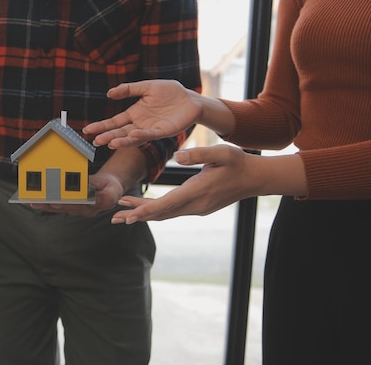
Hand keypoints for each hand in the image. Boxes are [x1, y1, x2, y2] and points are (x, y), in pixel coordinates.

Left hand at [29, 171, 123, 216]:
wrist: (111, 188)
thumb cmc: (111, 188)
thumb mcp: (112, 191)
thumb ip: (102, 195)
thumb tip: (89, 193)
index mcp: (92, 207)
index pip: (76, 206)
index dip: (64, 203)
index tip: (54, 201)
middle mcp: (81, 210)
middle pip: (62, 208)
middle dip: (48, 204)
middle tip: (35, 201)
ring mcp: (75, 208)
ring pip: (57, 207)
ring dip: (43, 204)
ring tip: (30, 200)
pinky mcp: (70, 204)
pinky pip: (56, 204)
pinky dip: (45, 202)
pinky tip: (34, 200)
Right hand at [83, 80, 201, 147]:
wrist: (190, 99)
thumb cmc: (170, 92)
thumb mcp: (146, 87)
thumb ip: (128, 89)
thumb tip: (109, 93)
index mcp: (134, 114)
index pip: (114, 122)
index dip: (101, 126)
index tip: (87, 130)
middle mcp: (139, 124)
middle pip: (120, 132)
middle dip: (107, 136)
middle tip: (95, 141)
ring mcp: (150, 129)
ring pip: (133, 137)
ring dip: (122, 140)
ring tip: (110, 143)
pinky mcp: (163, 131)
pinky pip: (150, 134)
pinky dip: (141, 135)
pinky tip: (132, 134)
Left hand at [110, 145, 260, 222]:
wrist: (256, 179)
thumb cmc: (239, 163)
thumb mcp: (221, 152)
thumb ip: (199, 153)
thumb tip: (178, 155)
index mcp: (197, 191)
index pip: (166, 205)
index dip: (145, 210)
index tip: (128, 215)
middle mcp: (195, 205)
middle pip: (161, 213)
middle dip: (137, 215)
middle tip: (115, 217)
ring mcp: (197, 209)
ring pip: (166, 214)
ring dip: (145, 215)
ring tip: (124, 216)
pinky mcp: (199, 207)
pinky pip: (174, 212)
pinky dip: (157, 212)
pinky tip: (147, 210)